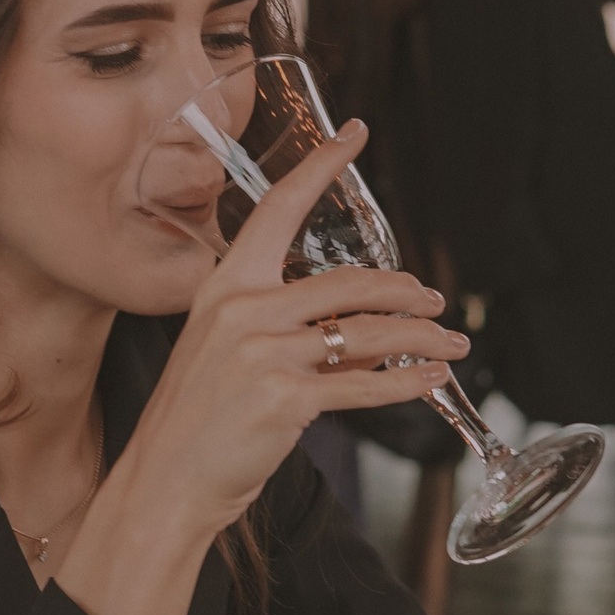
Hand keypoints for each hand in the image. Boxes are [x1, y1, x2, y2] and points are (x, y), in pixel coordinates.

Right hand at [56, 125, 467, 614]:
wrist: (165, 481)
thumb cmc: (197, 422)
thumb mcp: (230, 356)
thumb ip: (285, 332)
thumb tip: (360, 335)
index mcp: (224, 286)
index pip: (278, 208)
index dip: (320, 166)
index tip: (354, 133)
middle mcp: (243, 308)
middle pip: (348, 281)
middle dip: (406, 291)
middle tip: (435, 302)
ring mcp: (264, 350)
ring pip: (367, 333)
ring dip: (421, 339)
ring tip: (449, 346)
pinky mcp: (286, 396)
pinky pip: (365, 385)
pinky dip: (407, 385)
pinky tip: (430, 384)